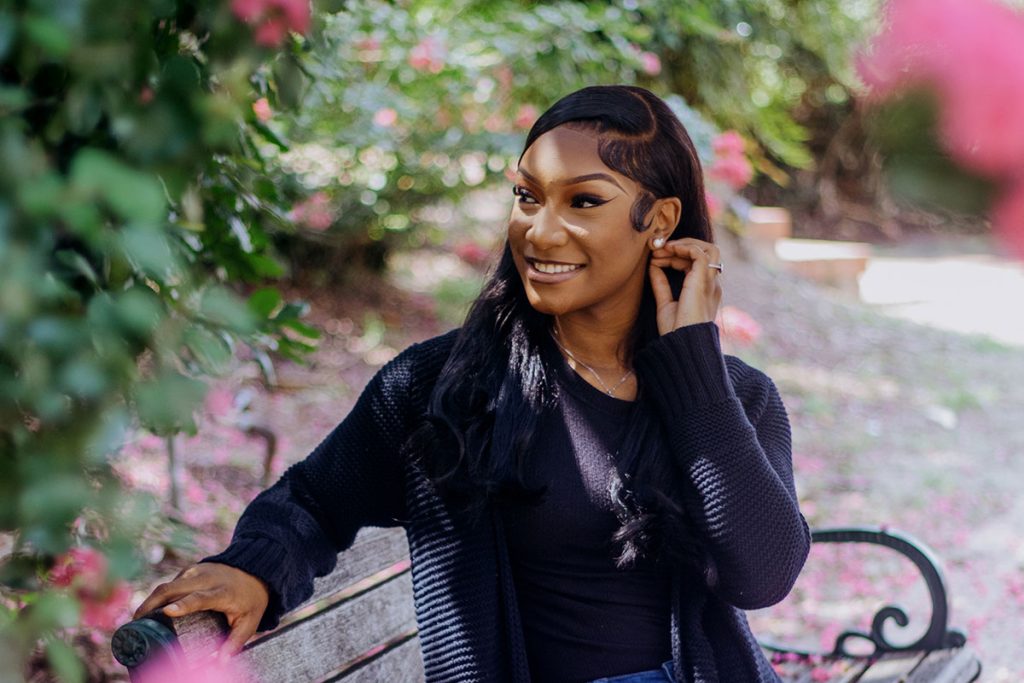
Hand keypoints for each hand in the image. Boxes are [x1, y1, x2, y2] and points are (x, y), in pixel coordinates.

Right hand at [133, 562, 269, 658]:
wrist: (255, 570)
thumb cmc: (251, 599)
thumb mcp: (250, 622)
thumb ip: (235, 642)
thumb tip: (220, 663)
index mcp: (222, 592)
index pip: (201, 597)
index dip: (183, 604)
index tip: (167, 612)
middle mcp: (207, 579)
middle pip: (174, 588)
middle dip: (152, 604)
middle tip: (136, 623)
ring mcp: (197, 571)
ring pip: (168, 584)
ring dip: (150, 600)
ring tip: (137, 619)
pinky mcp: (190, 571)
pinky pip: (170, 583)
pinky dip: (157, 596)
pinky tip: (148, 610)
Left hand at [649, 238, 722, 334]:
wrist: (682, 344)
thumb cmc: (675, 331)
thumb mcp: (665, 303)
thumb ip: (661, 284)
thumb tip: (653, 265)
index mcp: (705, 291)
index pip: (696, 263)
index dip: (676, 255)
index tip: (656, 258)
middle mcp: (711, 285)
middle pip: (704, 252)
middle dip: (681, 246)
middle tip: (658, 248)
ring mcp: (710, 282)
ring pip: (707, 249)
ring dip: (684, 244)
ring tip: (663, 248)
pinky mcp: (703, 281)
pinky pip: (700, 253)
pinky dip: (684, 247)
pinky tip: (669, 251)